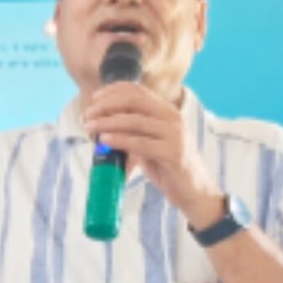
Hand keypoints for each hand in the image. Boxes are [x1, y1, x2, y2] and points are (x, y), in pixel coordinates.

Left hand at [83, 81, 222, 217]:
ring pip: (135, 121)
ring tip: (90, 127)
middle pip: (134, 101)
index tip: (94, 98)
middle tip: (87, 115)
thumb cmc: (169, 167)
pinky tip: (105, 140)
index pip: (138, 90)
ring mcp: (175, 135)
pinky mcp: (173, 153)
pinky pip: (141, 143)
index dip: (113, 91)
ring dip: (107, 122)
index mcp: (168, 112)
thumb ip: (133, 133)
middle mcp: (173, 118)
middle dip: (106, 105)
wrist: (195, 191)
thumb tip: (103, 127)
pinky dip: (120, 140)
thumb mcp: (151, 143)